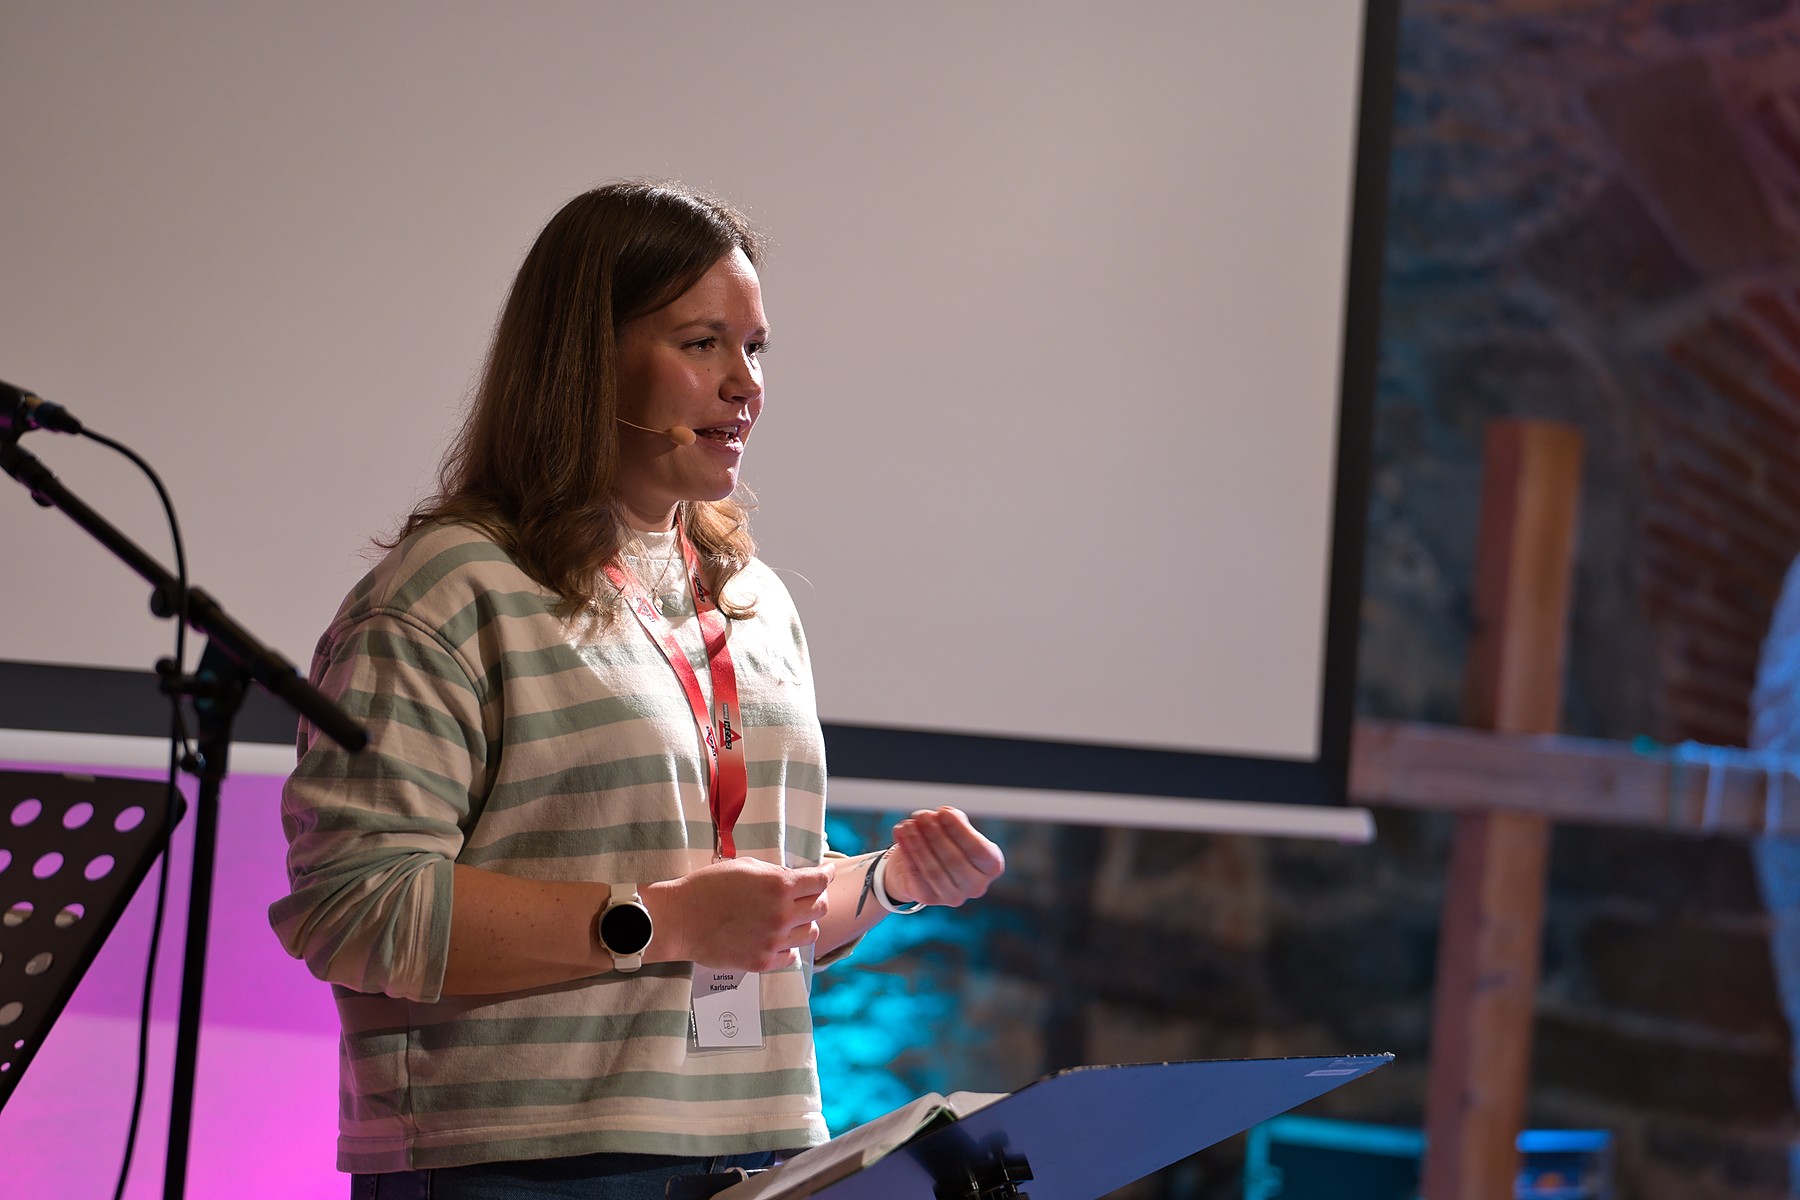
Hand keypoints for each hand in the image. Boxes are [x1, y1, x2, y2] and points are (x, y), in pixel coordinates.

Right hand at [646, 857, 833, 971]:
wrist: (680, 920)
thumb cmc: (707, 886)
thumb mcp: (745, 866)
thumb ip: (775, 872)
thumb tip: (795, 878)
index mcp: (779, 886)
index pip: (819, 881)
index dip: (827, 874)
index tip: (827, 872)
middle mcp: (782, 914)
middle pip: (820, 907)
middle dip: (817, 897)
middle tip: (808, 894)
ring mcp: (774, 941)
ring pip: (811, 933)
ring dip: (805, 923)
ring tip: (792, 918)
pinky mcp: (762, 962)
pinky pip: (791, 956)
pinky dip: (789, 946)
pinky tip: (778, 938)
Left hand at [881, 806, 1004, 907]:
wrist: (923, 865)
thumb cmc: (946, 843)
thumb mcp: (955, 829)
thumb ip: (955, 821)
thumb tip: (943, 814)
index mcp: (991, 866)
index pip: (978, 850)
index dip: (959, 830)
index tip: (942, 811)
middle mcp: (977, 886)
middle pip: (954, 860)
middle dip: (935, 834)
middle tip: (921, 816)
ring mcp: (954, 896)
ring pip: (933, 869)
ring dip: (918, 843)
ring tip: (908, 824)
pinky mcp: (930, 898)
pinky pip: (917, 874)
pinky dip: (907, 852)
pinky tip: (901, 835)